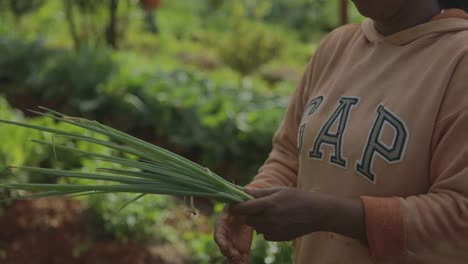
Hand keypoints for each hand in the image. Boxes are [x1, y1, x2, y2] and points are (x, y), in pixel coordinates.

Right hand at [214, 205, 252, 263]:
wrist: (249, 212)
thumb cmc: (241, 205)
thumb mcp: (238, 202)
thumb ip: (235, 204)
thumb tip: (233, 201)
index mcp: (222, 225)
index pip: (218, 236)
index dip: (221, 242)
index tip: (225, 247)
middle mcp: (226, 237)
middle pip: (224, 248)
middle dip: (229, 253)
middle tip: (236, 257)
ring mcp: (233, 243)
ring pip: (232, 254)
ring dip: (235, 260)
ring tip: (241, 263)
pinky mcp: (242, 248)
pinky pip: (242, 257)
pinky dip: (243, 261)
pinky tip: (245, 263)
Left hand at [230, 187, 366, 242]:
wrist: (318, 213)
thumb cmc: (298, 197)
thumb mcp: (279, 190)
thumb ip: (260, 193)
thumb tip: (243, 191)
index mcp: (268, 204)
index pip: (243, 208)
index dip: (234, 207)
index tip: (232, 204)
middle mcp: (269, 218)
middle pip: (247, 219)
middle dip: (248, 213)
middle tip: (257, 207)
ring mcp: (274, 230)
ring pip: (256, 227)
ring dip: (258, 221)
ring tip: (273, 213)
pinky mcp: (278, 238)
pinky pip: (265, 234)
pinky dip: (267, 228)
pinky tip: (279, 221)